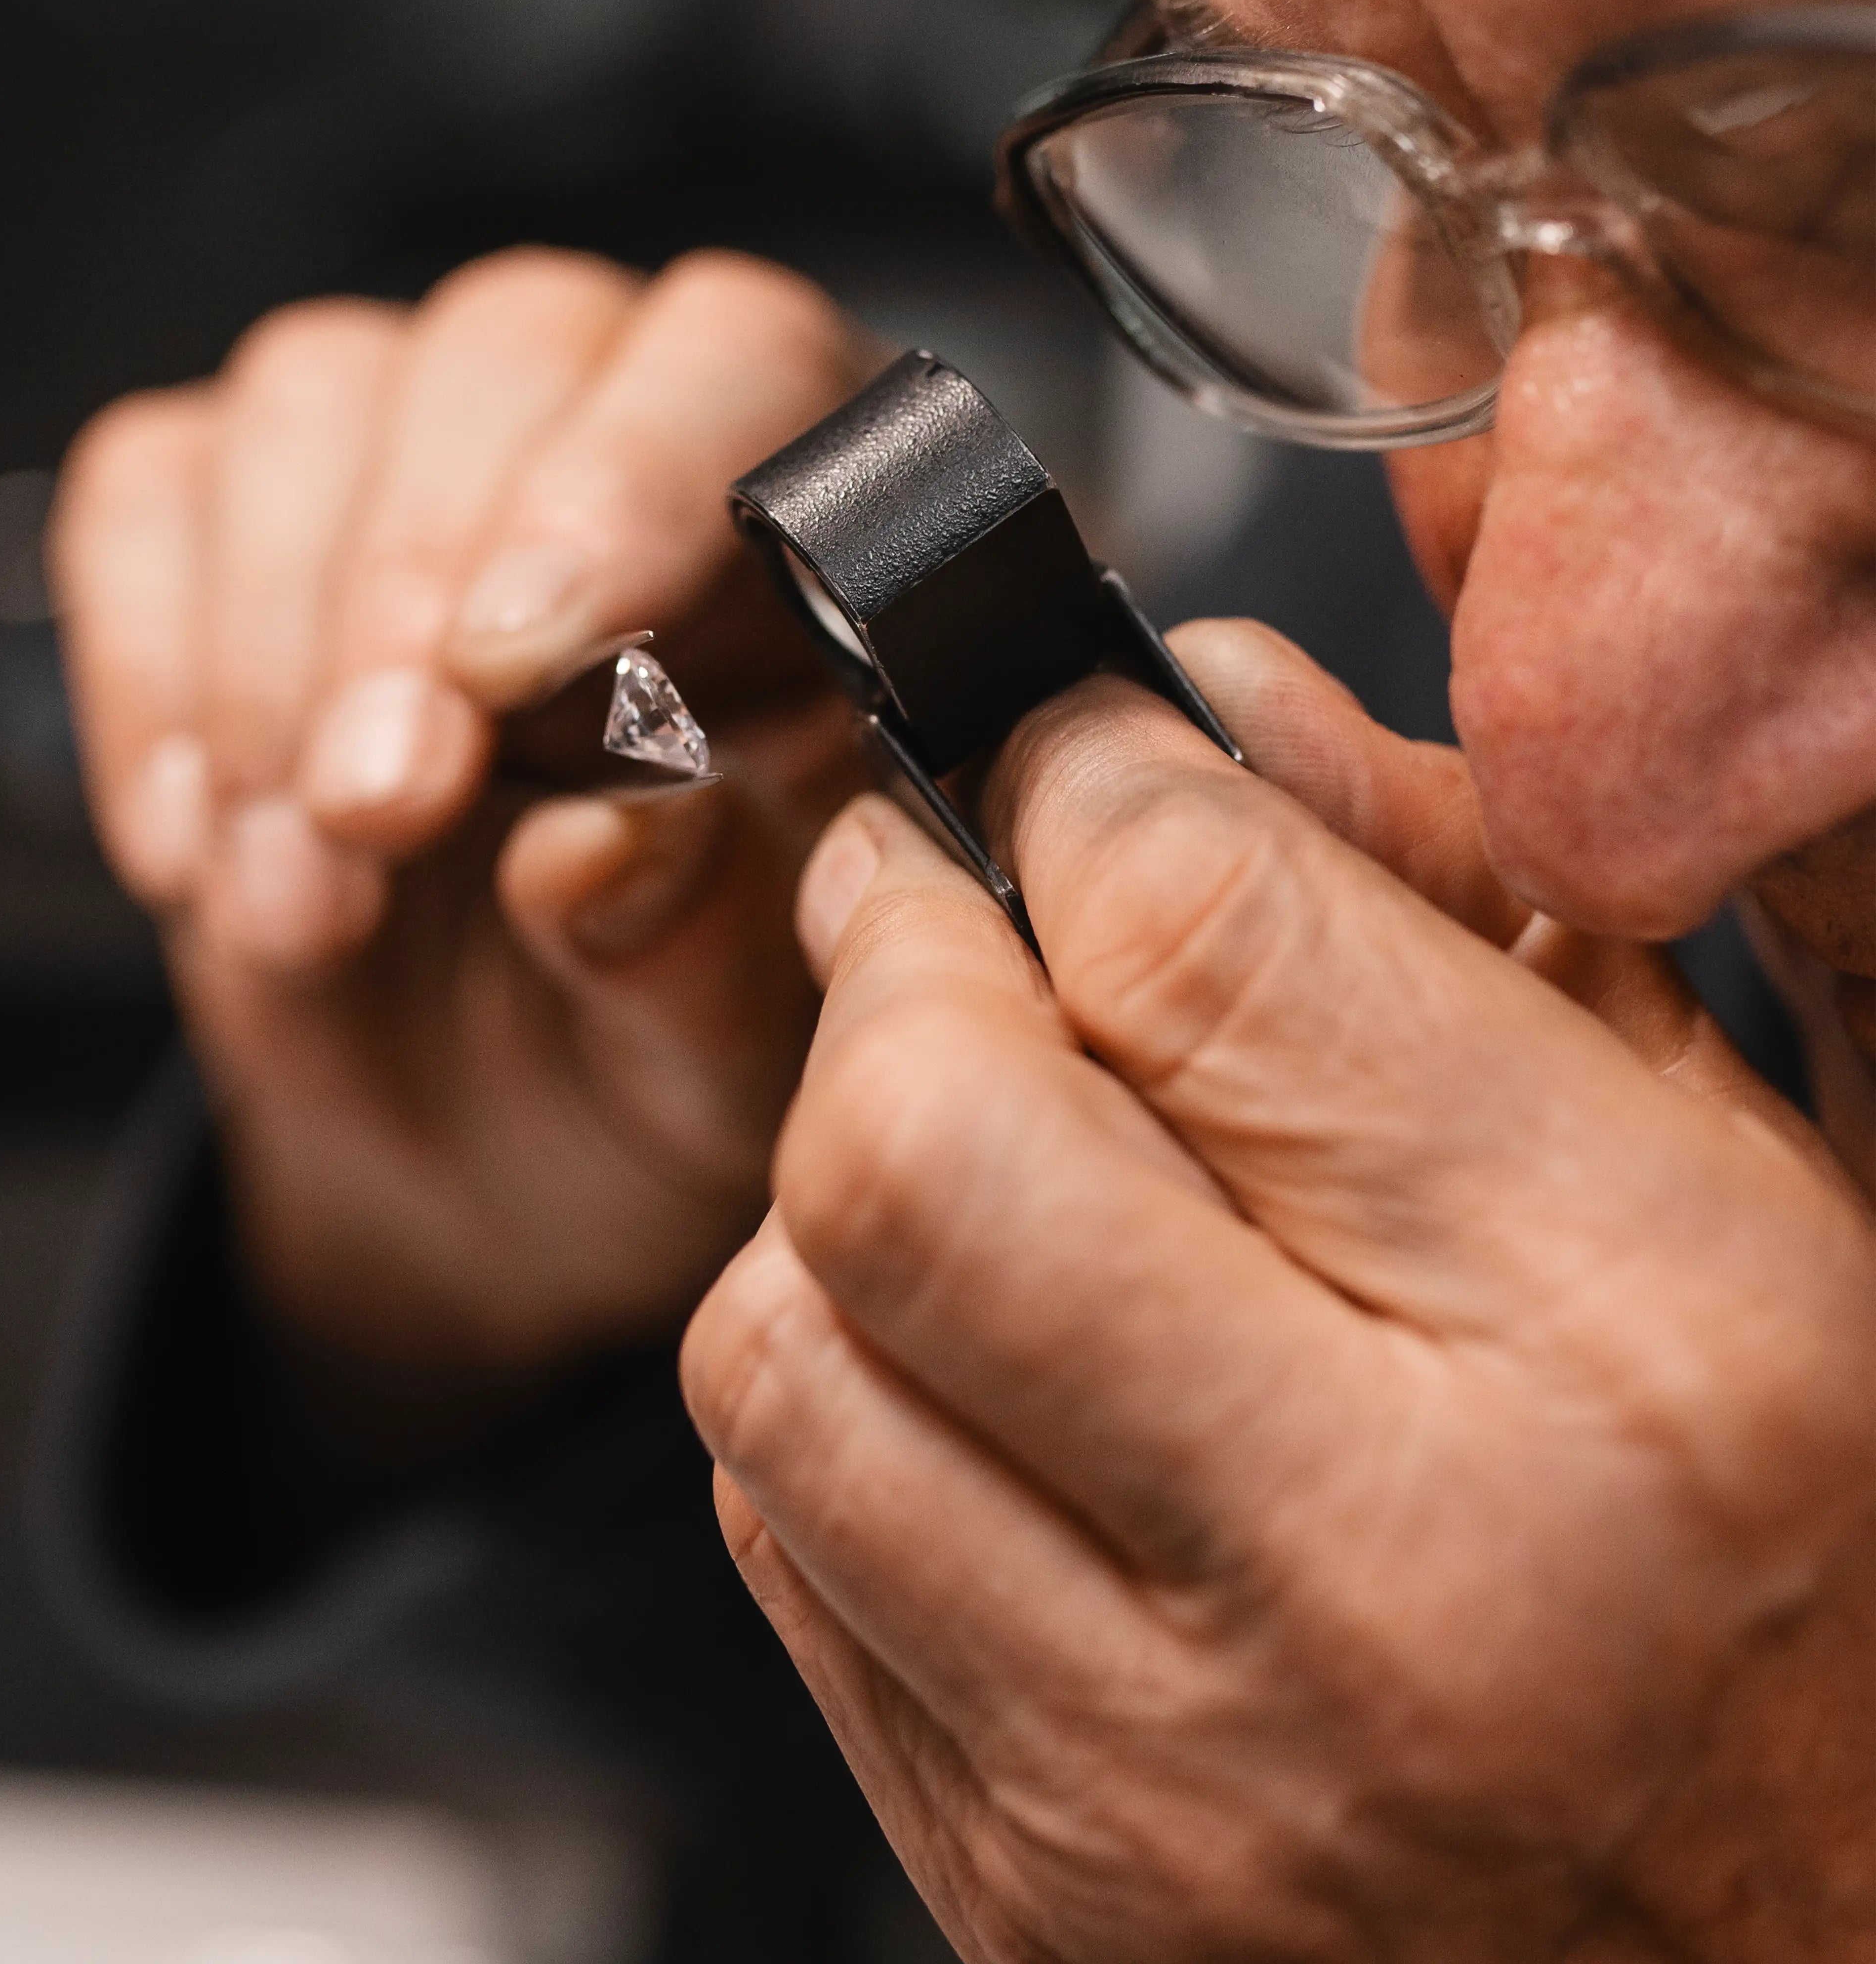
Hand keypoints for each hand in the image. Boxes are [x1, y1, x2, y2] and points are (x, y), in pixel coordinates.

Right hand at [52, 248, 878, 1373]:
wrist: (492, 1147)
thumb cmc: (655, 1059)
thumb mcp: (723, 1071)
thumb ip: (703, 953)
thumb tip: (611, 838)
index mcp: (813, 533)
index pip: (741, 359)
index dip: (627, 480)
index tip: (515, 665)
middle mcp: (625, 428)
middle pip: (512, 345)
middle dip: (413, 584)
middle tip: (379, 812)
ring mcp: (420, 442)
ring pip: (318, 394)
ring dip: (276, 655)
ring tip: (299, 902)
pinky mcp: (233, 505)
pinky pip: (155, 489)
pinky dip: (152, 669)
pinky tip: (202, 846)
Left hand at [682, 625, 1875, 1963]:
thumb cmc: (1788, 1549)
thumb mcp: (1720, 1167)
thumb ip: (1458, 898)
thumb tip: (1198, 709)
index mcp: (1629, 1340)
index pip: (1194, 933)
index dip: (1084, 773)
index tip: (1079, 758)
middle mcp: (1382, 1576)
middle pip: (910, 1138)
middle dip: (897, 960)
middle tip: (968, 925)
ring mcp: (1168, 1778)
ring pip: (780, 1338)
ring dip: (849, 1195)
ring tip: (1002, 1178)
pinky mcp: (1022, 1889)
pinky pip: (786, 1532)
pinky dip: (854, 1395)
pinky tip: (1007, 1388)